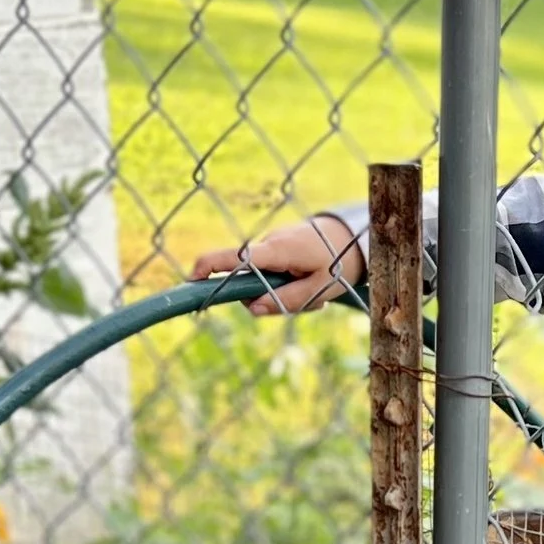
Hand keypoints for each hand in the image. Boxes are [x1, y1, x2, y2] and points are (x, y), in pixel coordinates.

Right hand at [187, 213, 362, 316]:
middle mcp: (269, 244)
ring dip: (282, 293)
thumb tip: (253, 309)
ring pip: (262, 281)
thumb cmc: (338, 263)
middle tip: (304, 303)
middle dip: (266, 299)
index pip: (236, 257)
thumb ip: (286, 301)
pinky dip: (286, 285)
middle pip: (248, 281)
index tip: (192, 281)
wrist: (351, 235)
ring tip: (313, 292)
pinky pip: (271, 274)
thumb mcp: (319, 289)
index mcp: (278, 250)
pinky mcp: (275, 249)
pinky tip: (310, 284)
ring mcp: (271, 245)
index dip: (210, 267)